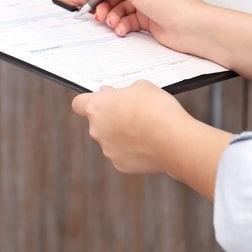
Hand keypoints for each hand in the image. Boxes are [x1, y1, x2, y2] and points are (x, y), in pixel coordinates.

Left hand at [71, 81, 189, 173]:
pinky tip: (150, 144)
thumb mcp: (141, 87)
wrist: (172, 139)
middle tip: (133, 113)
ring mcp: (107, 149)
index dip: (90, 101)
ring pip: (111, 139)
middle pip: (98, 122)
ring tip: (146, 129)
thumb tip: (113, 95)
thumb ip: (121, 92)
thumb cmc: (157, 109)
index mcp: (97, 107)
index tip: (102, 100)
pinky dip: (133, 150)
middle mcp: (96, 130)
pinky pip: (123, 154)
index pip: (79, 103)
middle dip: (112, 118)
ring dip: (123, 134)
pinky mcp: (120, 164)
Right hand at [91, 0, 209, 55]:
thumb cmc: (172, 3)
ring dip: (113, 16)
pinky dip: (122, 24)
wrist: (189, 27)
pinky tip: (121, 29)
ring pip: (121, 7)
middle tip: (99, 12)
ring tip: (112, 23)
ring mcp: (148, 1)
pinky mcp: (148, 17)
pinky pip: (127, 19)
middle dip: (107, 3)